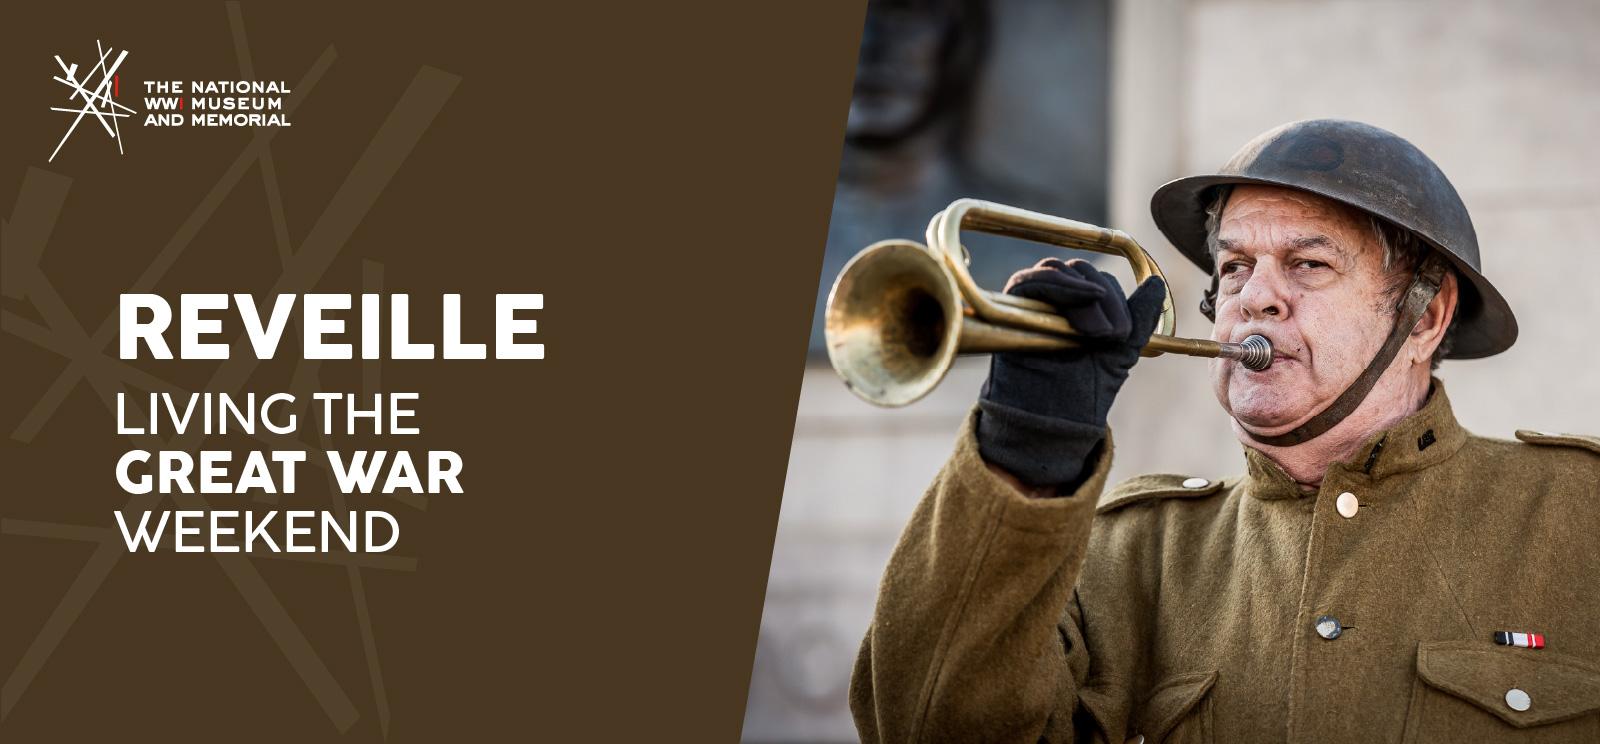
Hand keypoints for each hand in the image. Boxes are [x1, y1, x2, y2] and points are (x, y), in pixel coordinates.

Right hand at [976, 258, 1165, 488]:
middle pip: (1078, 270)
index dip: (1116, 299)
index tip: (1124, 333)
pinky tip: (1080, 297)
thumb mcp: (1120, 352)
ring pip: (1056, 270)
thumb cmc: (1082, 392)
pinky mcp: (1010, 310)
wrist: (1052, 422)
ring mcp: (1031, 303)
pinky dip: (1056, 283)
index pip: (1098, 281)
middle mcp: (1054, 302)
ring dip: (1083, 292)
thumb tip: (1156, 284)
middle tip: (1113, 335)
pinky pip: (1028, 281)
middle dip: (1103, 296)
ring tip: (1098, 331)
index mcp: (1079, 309)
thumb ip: (1138, 319)